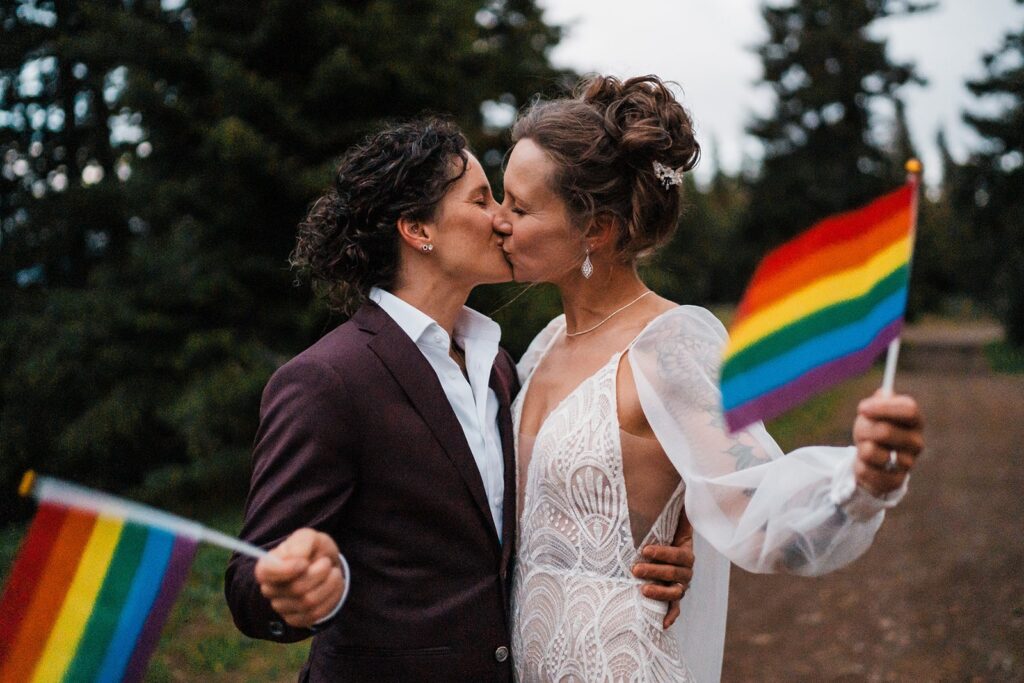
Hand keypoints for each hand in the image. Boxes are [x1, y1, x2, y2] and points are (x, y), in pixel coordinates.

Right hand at [254, 528, 345, 628]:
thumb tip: (299, 558)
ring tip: (333, 573)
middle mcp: (270, 589)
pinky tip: (333, 586)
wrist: (326, 566)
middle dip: (319, 573)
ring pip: (309, 602)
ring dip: (329, 585)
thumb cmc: (313, 550)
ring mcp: (282, 607)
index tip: (305, 562)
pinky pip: (316, 614)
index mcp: (266, 567)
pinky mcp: (296, 619)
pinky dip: (331, 598)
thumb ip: (302, 542)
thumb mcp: (309, 537)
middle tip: (327, 563)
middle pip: (296, 589)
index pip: (267, 573)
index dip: (288, 569)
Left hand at [633, 505, 694, 629]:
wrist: (650, 536)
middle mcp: (685, 567)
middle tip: (635, 569)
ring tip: (642, 591)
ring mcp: (679, 582)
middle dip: (657, 572)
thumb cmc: (656, 522)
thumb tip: (674, 477)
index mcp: (685, 547)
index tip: (644, 549)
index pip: (681, 555)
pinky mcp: (670, 593)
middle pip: (678, 575)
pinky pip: (675, 607)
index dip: (664, 554)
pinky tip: (662, 624)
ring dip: (661, 593)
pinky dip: (670, 615)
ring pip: (677, 592)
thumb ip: (668, 498)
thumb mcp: (664, 510)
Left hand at [852, 390, 923, 496]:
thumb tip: (883, 393)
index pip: (909, 409)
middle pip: (885, 431)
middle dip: (864, 429)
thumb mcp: (872, 414)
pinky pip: (865, 469)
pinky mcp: (895, 482)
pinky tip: (867, 465)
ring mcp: (908, 463)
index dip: (884, 407)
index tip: (862, 408)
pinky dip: (859, 465)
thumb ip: (878, 402)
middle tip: (860, 431)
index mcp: (915, 421)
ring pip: (871, 451)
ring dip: (861, 448)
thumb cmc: (873, 431)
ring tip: (867, 449)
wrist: (871, 462)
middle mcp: (917, 442)